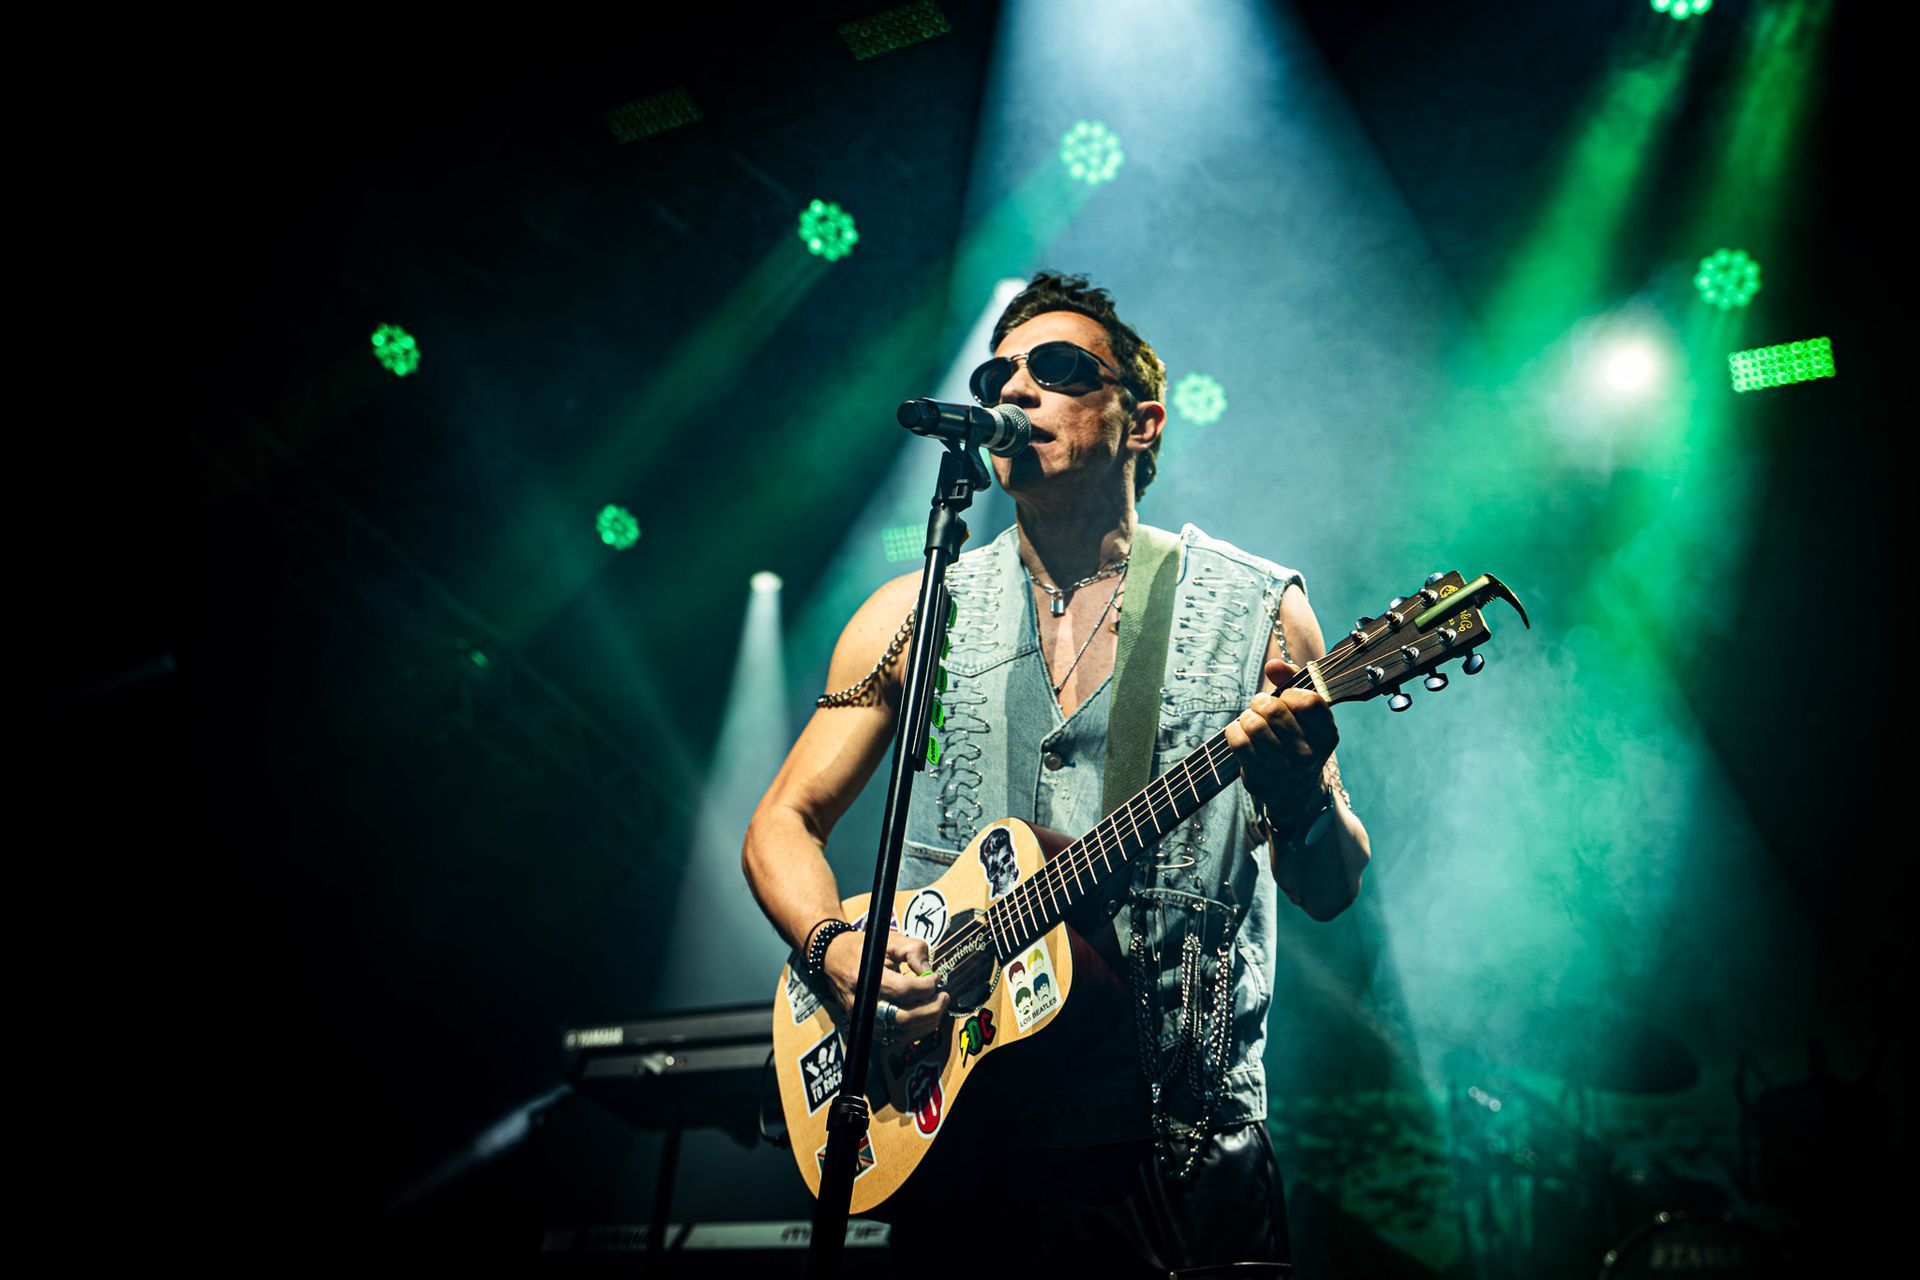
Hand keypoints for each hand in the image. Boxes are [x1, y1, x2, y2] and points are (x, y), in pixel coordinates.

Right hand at [824, 926, 949, 1043]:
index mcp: (868, 977)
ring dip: (927, 1022)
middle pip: (904, 1017)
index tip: (936, 978)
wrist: (832, 959)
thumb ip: (914, 951)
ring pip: (901, 1032)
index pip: (904, 990)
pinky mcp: (866, 1028)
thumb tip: (930, 973)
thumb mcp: (890, 939)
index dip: (926, 986)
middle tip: (944, 996)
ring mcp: (864, 1018)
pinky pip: (895, 1038)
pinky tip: (924, 1017)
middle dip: (931, 1009)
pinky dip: (915, 1031)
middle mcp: (864, 1002)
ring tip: (938, 1006)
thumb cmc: (863, 948)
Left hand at [1223, 658, 1338, 823]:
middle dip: (1260, 702)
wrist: (1294, 789)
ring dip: (1246, 716)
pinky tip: (1239, 731)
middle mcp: (1309, 753)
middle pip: (1274, 710)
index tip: (1286, 698)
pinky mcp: (1260, 775)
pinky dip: (1234, 730)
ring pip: (1254, 725)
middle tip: (1260, 706)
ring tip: (1250, 719)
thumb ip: (1292, 680)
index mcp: (1327, 734)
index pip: (1308, 701)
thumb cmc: (1296, 737)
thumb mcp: (1303, 711)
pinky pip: (1238, 741)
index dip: (1290, 693)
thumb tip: (1273, 664)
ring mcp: (1284, 767)